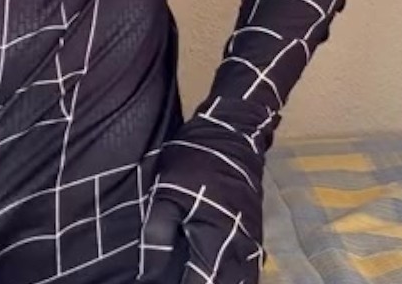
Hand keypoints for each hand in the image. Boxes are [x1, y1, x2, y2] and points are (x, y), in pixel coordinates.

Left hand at [140, 100, 271, 283]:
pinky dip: (231, 277)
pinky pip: (248, 269)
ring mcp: (251, 243)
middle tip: (174, 281)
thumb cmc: (194, 162)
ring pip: (241, 281)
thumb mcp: (164, 194)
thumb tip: (147, 275)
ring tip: (194, 277)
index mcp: (216, 242)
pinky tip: (213, 274)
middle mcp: (240, 250)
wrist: (232, 133)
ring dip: (219, 282)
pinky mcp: (254, 235)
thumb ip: (156, 235)